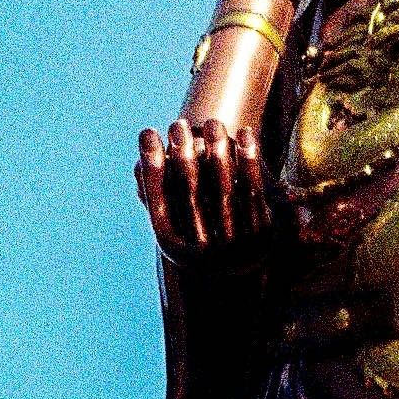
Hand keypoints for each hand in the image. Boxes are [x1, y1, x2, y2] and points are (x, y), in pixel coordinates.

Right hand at [135, 119, 272, 257]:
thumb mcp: (178, 223)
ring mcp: (232, 244)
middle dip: (182, 155)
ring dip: (216, 152)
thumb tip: (137, 164)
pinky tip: (246, 132)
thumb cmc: (201, 238)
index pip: (157, 200)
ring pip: (222, 190)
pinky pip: (253, 190)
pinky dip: (249, 159)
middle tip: (178, 123)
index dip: (152, 165)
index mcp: (173, 245)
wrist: (243, 276)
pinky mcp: (261, 234)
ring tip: (212, 122)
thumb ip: (159, 196)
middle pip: (189, 193)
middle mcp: (200, 249)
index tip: (147, 132)